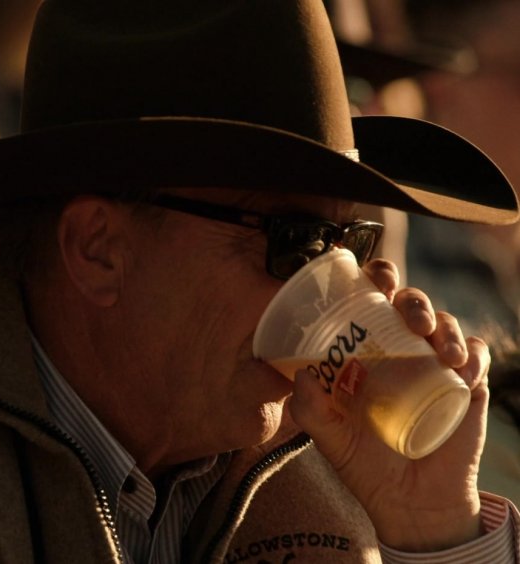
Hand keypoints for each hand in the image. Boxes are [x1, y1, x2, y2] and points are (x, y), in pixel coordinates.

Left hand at [288, 259, 489, 551]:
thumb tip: (301, 375)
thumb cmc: (364, 463)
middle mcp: (401, 349)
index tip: (366, 276)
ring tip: (441, 352)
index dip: (370, 279)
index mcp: (365, 350)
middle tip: (409, 316)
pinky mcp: (469, 385)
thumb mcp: (329, 438)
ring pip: (446, 322)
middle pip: (409, 301)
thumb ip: (310, 410)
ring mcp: (436, 364)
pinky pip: (477, 355)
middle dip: (411, 298)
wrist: (409, 503)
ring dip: (445, 327)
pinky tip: (462, 371)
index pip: (368, 300)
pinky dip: (472, 354)